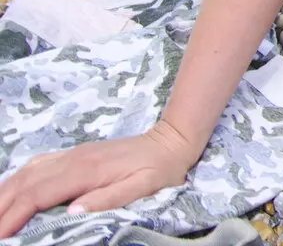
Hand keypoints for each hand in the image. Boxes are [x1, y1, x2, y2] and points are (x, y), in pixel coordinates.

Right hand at [0, 120, 199, 235]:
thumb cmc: (160, 169)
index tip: (0, 236)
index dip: (13, 216)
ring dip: (3, 194)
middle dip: (1, 208)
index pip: (37, 195)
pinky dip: (15, 181)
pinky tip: (8, 193)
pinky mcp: (72, 155)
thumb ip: (110, 199)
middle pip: (23, 184)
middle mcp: (72, 160)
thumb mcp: (144, 187)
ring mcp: (70, 155)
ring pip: (25, 173)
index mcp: (85, 170)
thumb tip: (74, 211)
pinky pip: (35, 167)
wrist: (170, 141)